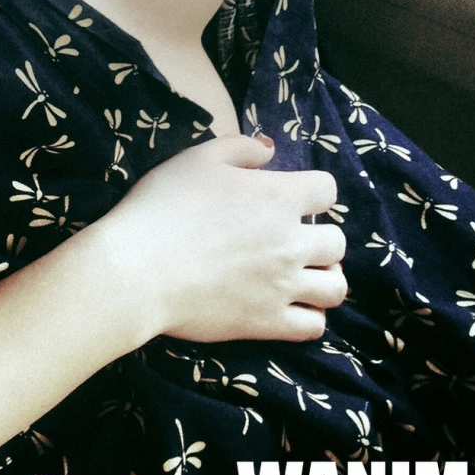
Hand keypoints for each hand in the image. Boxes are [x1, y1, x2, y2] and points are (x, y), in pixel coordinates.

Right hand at [94, 133, 346, 343]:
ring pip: (336, 287)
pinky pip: (314, 327)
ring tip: (305, 275)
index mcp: (278, 197)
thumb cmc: (163, 207)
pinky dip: (310, 316)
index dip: (314, 192)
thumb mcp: (198, 159)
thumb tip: (271, 150)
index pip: (327, 190)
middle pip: (338, 242)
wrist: (136, 270)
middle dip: (321, 237)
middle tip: (295, 240)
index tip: (293, 199)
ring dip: (326, 278)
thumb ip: (241, 148)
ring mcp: (283, 286)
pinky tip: (291, 306)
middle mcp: (290, 242)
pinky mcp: (268, 323)